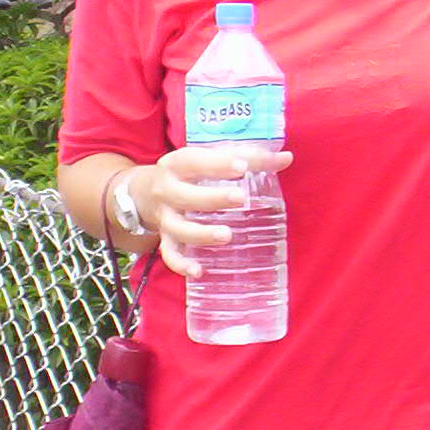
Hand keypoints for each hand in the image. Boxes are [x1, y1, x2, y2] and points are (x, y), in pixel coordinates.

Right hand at [133, 146, 293, 278]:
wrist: (142, 192)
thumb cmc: (190, 173)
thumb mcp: (209, 159)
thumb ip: (248, 158)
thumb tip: (286, 158)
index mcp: (177, 165)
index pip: (194, 160)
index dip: (217, 163)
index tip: (242, 166)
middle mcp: (166, 190)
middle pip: (185, 195)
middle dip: (212, 198)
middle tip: (240, 198)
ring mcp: (165, 217)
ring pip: (178, 228)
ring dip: (201, 234)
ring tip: (227, 235)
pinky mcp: (165, 238)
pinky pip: (170, 254)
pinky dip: (182, 265)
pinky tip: (199, 271)